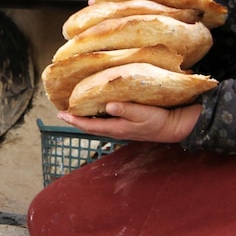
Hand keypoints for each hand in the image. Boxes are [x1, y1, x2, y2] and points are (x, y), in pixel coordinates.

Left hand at [57, 102, 201, 142]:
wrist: (174, 126)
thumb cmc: (159, 120)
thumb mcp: (143, 113)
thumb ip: (126, 109)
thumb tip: (108, 105)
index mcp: (117, 128)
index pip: (90, 125)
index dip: (74, 120)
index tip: (61, 115)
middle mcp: (116, 130)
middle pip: (90, 127)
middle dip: (75, 120)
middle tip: (61, 113)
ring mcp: (121, 129)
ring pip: (97, 125)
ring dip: (84, 119)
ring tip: (73, 111)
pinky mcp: (126, 125)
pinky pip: (105, 122)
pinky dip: (95, 117)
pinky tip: (94, 109)